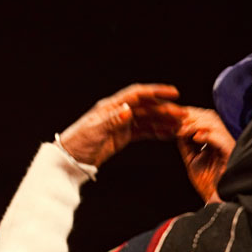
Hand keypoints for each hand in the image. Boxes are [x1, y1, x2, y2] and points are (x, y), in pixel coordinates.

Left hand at [58, 84, 182, 168]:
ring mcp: (121, 123)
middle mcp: (118, 112)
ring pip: (148, 119)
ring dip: (164, 121)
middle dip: (165, 110)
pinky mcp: (122, 136)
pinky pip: (143, 131)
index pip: (137, 95)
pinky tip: (168, 134)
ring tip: (180, 125)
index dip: (156, 92)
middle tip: (183, 115)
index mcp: (111, 106)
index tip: (173, 93)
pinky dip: (156, 132)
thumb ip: (112, 121)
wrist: (69, 159)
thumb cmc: (77, 143)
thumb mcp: (94, 132)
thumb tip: (128, 109)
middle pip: (147, 107)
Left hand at [174, 107, 233, 202]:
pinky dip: (207, 135)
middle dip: (190, 116)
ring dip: (195, 124)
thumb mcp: (192, 160)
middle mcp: (223, 139)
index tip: (172, 116)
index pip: (203, 119)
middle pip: (209, 117)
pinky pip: (220, 139)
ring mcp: (228, 145)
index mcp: (215, 140)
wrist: (219, 201)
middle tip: (175, 119)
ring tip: (182, 130)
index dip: (188, 115)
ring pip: (214, 124)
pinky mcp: (231, 153)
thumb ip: (186, 145)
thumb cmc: (209, 183)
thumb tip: (177, 130)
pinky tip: (195, 137)